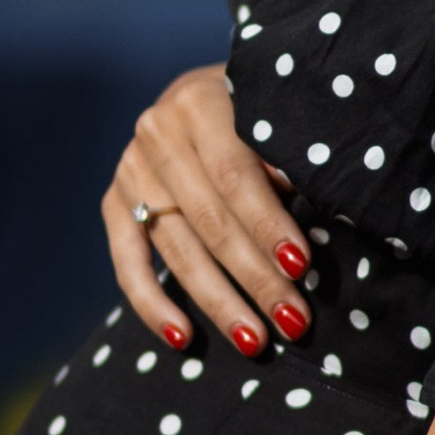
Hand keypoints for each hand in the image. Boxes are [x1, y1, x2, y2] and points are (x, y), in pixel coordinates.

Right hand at [103, 60, 312, 358]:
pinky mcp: (114, 200)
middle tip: (292, 321)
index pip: (235, 176)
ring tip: (254, 342)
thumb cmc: (265, 111)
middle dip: (254, 276)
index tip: (301, 267)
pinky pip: (128, 262)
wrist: (210, 93)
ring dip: (217, 301)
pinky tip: (182, 340)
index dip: (267, 224)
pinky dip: (152, 304)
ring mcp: (131, 168)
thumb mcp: (282, 119)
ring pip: (176, 248)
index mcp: (200, 102)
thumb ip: (292, 161)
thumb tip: (320, 219)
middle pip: (209, 219)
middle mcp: (157, 132)